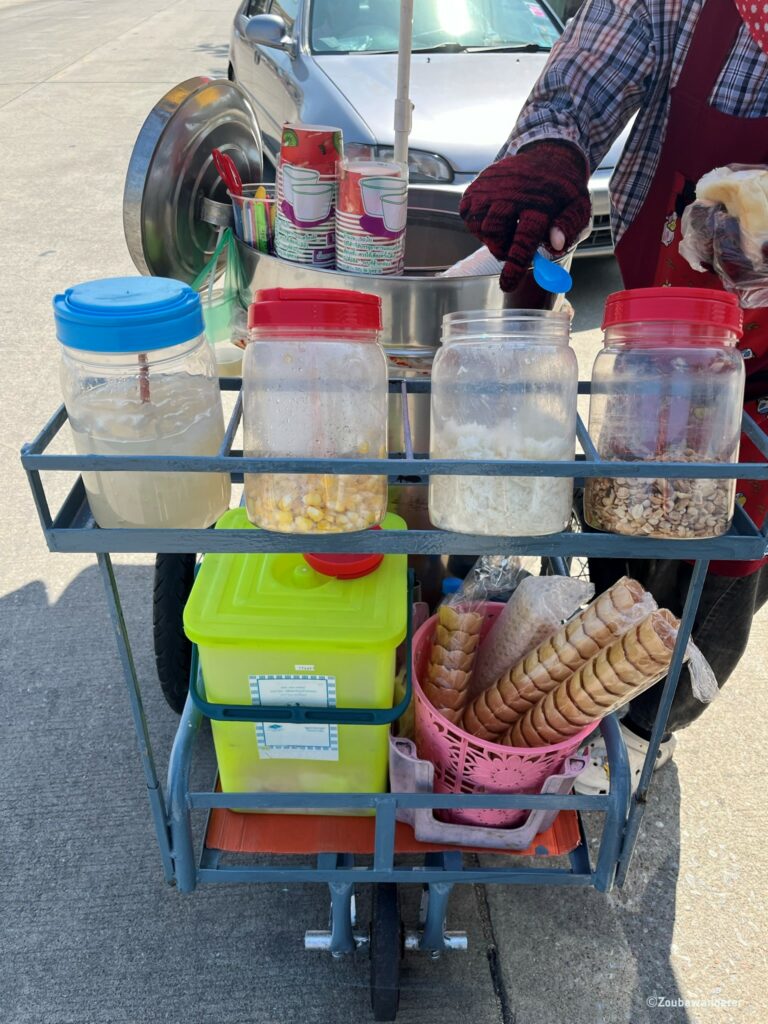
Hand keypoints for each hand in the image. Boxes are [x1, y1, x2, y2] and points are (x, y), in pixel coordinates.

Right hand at [459, 141, 590, 290]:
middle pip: (494, 235)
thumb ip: (568, 227)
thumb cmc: (563, 189)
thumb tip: (555, 245)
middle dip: (502, 249)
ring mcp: (490, 188)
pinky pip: (467, 214)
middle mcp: (510, 193)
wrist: (548, 154)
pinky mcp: (477, 185)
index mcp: (538, 202)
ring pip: (479, 226)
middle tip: (513, 245)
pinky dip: (478, 222)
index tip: (507, 284)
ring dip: (491, 236)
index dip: (514, 266)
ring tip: (507, 227)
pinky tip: (495, 216)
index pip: (523, 240)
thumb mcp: (578, 207)